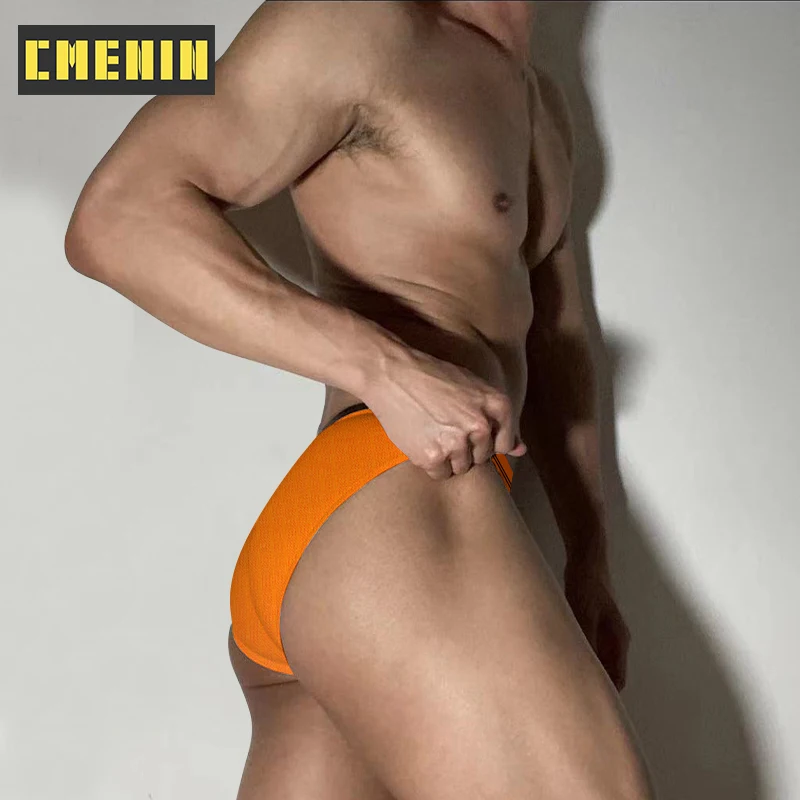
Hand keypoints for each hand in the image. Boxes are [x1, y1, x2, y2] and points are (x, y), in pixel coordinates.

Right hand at [363, 342, 526, 480]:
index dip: (486, 440)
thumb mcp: (474, 387)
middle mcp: (481, 426)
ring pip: (461, 467)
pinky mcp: (433, 456)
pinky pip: (440, 473)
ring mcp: (457, 442)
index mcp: (497, 405)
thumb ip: (500, 421)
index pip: (504, 443)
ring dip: (447, 457)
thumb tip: (522, 451)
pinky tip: (420, 439)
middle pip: (482, 457)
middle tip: (443, 426)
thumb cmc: (433, 377)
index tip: (468, 430)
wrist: (392, 374)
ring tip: (431, 431)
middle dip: (465, 448)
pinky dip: (430, 462)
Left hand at [564, 551, 629, 690]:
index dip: (605, 697)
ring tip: (560, 683)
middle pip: (606, 674)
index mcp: (618, 640)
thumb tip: (579, 667)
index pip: (617, 681)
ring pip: (594, 662)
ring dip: (581, 671)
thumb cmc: (587, 582)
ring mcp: (602, 632)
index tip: (588, 709)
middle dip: (590, 687)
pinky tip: (556, 659)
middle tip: (569, 700)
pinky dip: (574, 656)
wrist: (585, 558)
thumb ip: (584, 640)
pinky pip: (584, 649)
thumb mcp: (583, 613)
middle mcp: (613, 640)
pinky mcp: (589, 625)